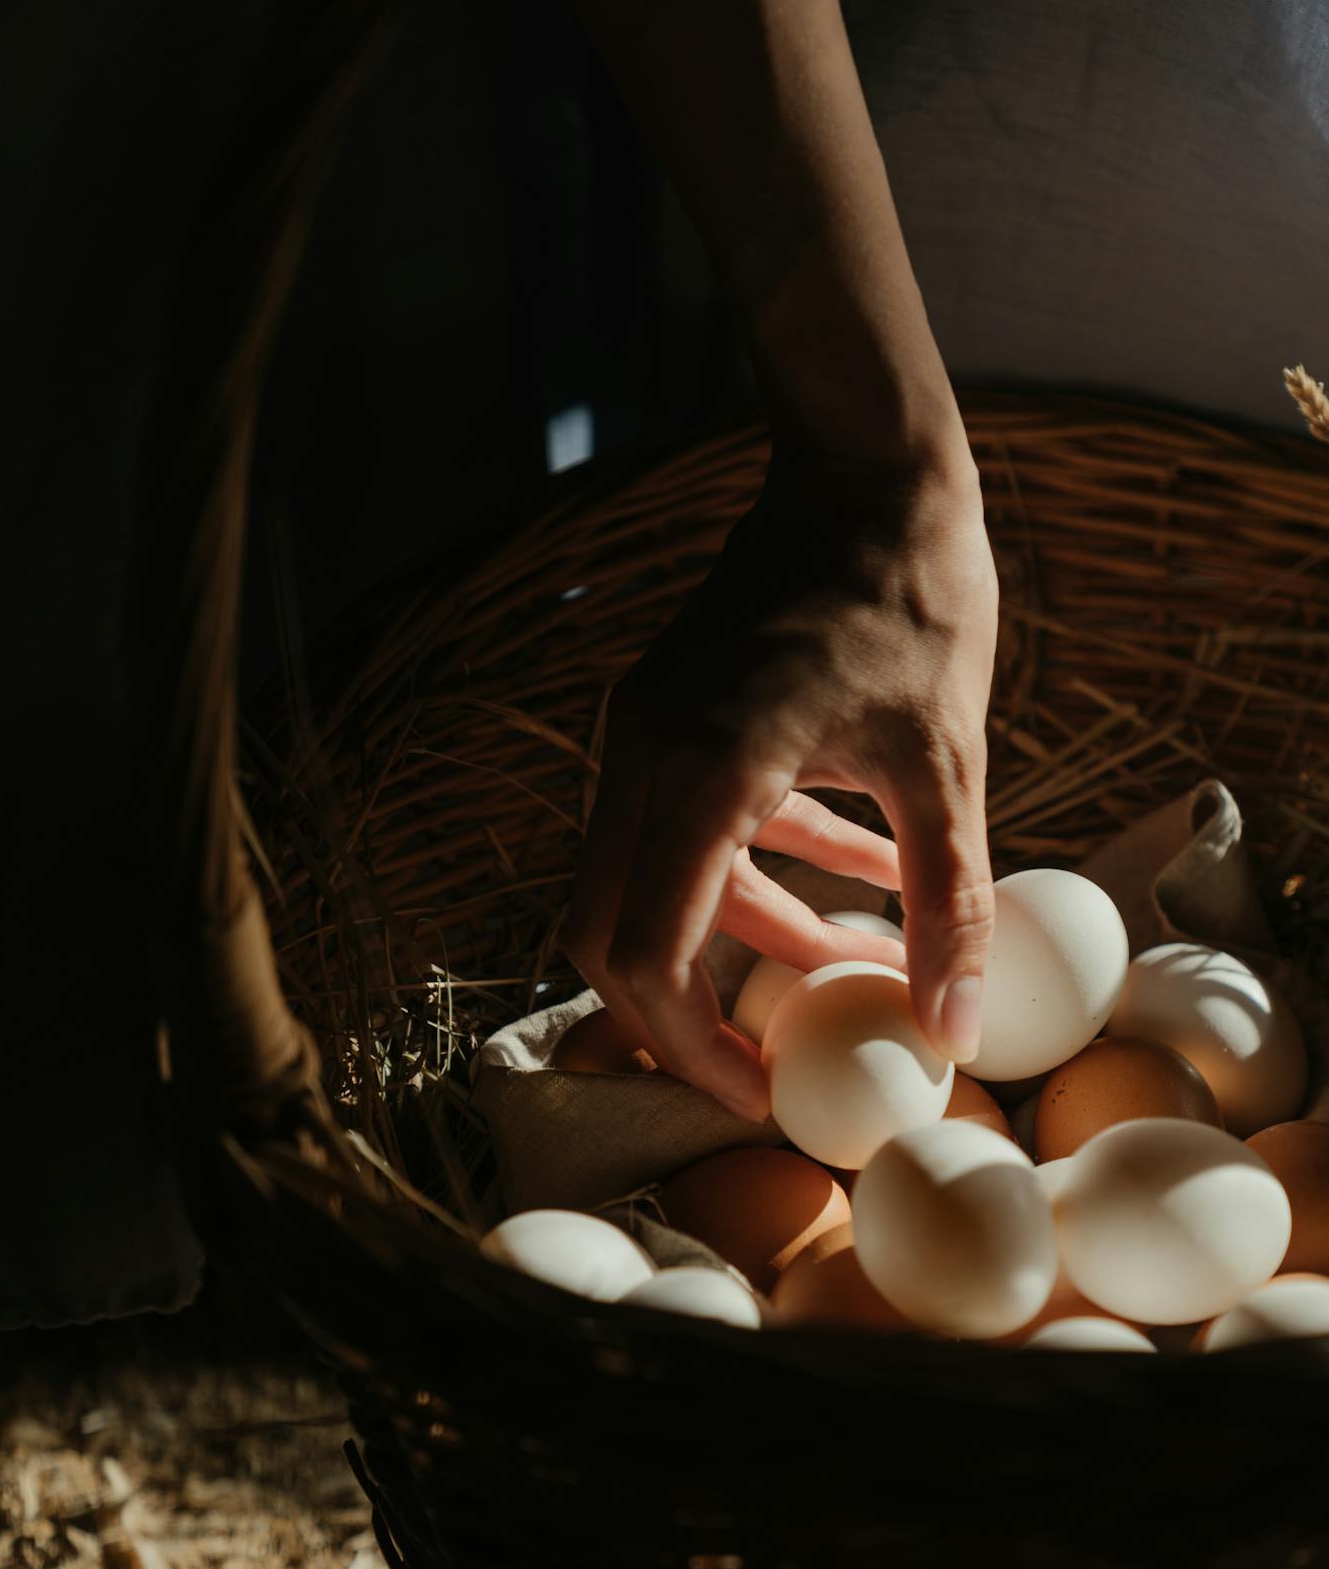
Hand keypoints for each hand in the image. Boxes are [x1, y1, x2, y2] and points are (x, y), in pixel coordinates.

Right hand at [563, 441, 997, 1119]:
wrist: (868, 469)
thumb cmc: (915, 600)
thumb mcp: (948, 765)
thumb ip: (947, 905)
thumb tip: (956, 1032)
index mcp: (701, 768)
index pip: (649, 950)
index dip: (691, 1046)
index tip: (756, 1099)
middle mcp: (643, 753)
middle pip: (612, 933)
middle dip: (685, 1016)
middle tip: (764, 1070)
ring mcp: (641, 729)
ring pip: (650, 884)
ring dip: (739, 940)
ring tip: (853, 967)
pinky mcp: (662, 715)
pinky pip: (683, 830)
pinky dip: (753, 872)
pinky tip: (854, 882)